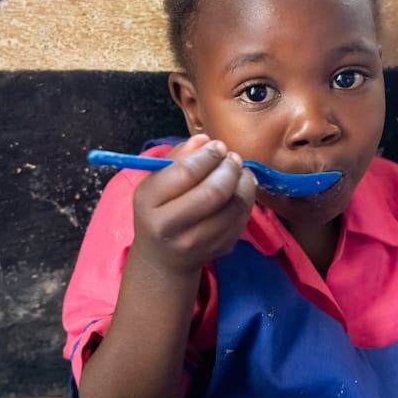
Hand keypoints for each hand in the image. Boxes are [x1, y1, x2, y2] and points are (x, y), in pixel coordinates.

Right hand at [131, 134, 257, 277]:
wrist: (161, 258)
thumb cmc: (159, 210)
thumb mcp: (156, 182)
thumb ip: (178, 157)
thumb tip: (204, 140)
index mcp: (149, 201)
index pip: (186, 172)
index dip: (208, 155)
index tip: (218, 146)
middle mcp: (170, 225)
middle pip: (214, 192)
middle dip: (230, 169)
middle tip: (233, 158)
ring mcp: (196, 243)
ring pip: (234, 207)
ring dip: (244, 183)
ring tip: (240, 172)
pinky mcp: (218, 250)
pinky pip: (242, 220)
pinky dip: (247, 200)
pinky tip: (240, 191)